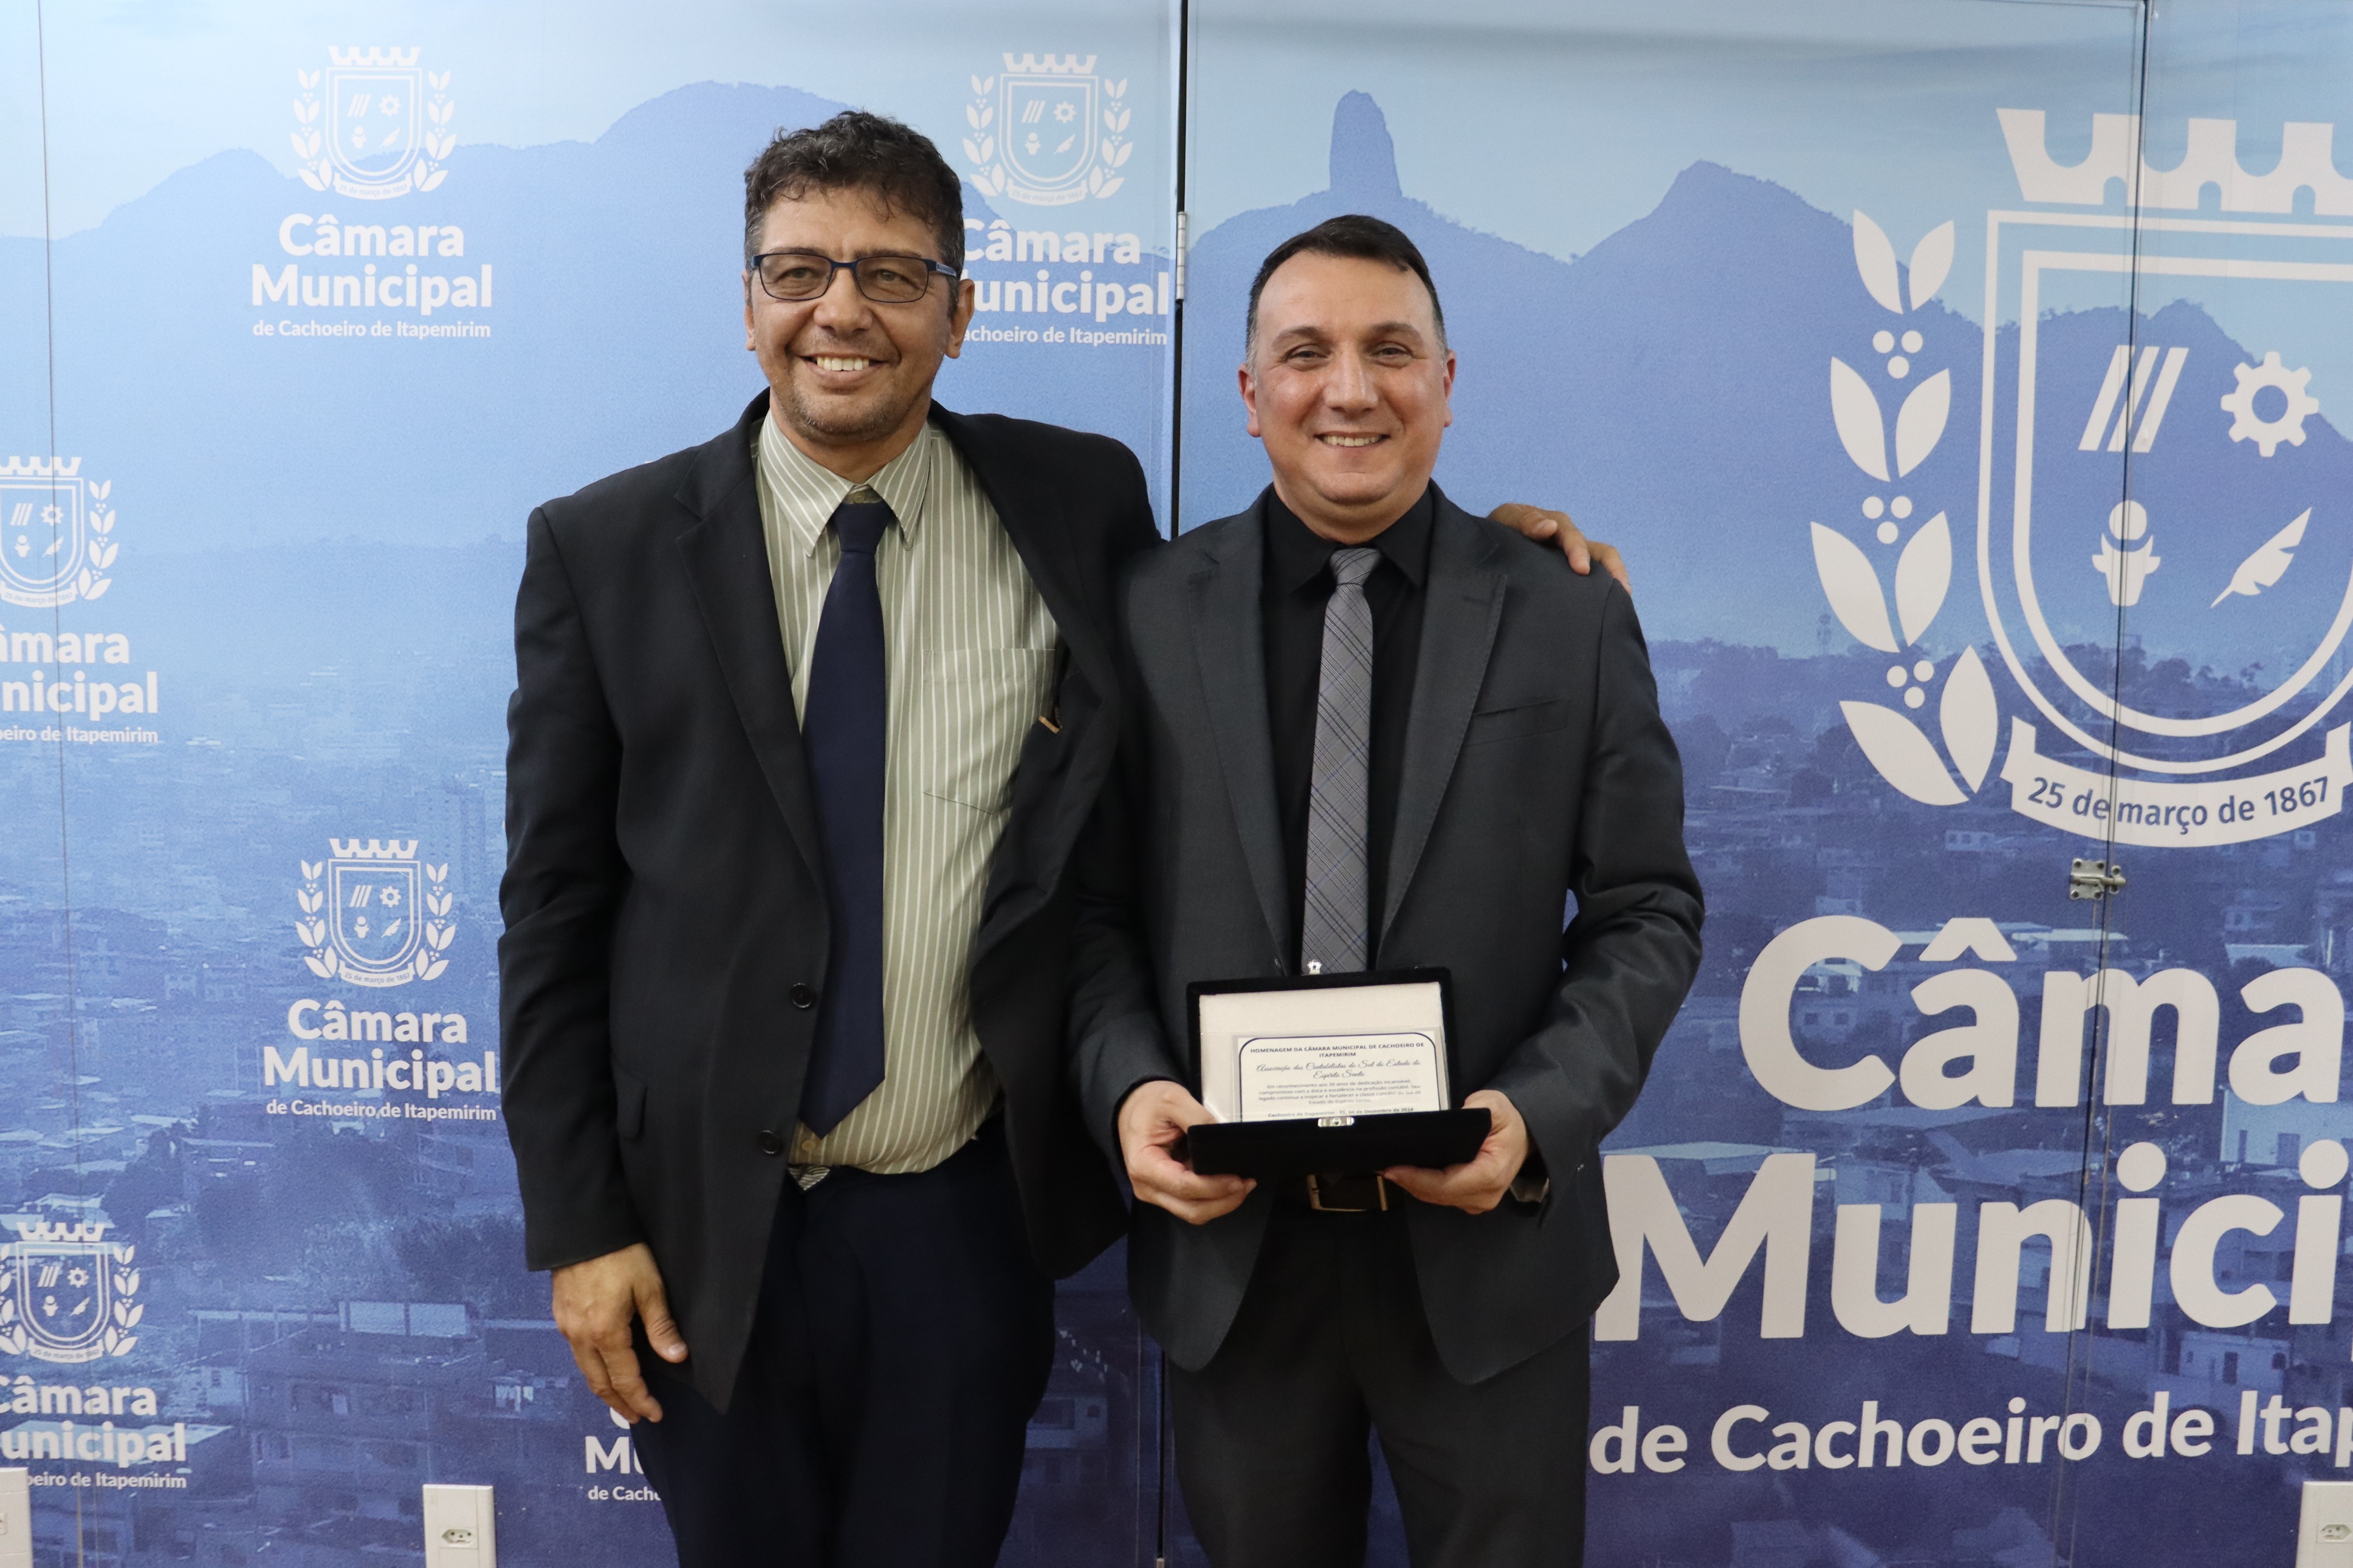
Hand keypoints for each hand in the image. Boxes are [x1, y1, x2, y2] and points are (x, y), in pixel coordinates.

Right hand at [552, 1242, 687, 1422]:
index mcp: (605, 1334)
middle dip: (619, 1403)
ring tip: (621, 1399)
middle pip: (599, 1383)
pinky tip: (603, 1366)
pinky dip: (592, 1368)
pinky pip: (577, 1353)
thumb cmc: (621, 1254)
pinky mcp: (560, 1315)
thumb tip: (676, 1357)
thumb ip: (661, 1326)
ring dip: (604, 1388)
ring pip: (585, 1370)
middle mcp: (580, 1337)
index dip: (640, 1400)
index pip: (625, 1379)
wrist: (581, 1227)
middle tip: (636, 1417)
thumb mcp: (650, 1287)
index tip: (655, 1414)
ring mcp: (566, 1327)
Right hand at [1118, 1080, 1255, 1224]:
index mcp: (1144, 1165)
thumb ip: (1199, 1120)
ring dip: (1221, 1203)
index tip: (1238, 1179)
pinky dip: (1214, 1198)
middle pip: (1192, 1209)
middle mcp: (1148, 1186)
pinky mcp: (1167, 1191)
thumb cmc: (1148, 1103)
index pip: (1184, 1187)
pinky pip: (1194, 1203)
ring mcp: (1157, 1192)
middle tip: (1247, 1183)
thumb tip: (1224, 1140)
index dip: (1214, 1187)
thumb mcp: (1173, 1100)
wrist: (1133, 1106)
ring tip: (1243, 1184)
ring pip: (1195, 1212)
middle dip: (1223, 1201)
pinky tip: (1228, 1184)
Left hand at [1383, 1089, 1528, 1214]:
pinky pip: (1440, 1195)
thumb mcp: (1494, 1106)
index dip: (1416, 1179)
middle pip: (1437, 1194)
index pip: (1445, 1184)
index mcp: (1490, 1175)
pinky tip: (1406, 1171)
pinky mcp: (1469, 1200)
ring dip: (1412, 1184)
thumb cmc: (1508, 1120)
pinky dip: (1422, 1185)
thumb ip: (1473, 1110)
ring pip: (1436, 1197)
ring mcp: (1478, 1201)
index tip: (1392, 1168)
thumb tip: (1445, 1119)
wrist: (1523, 1134)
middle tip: (1380, 1164)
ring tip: (1388, 1166)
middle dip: (1408, 1181)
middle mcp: (1484, 1195)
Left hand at [1488, 504, 1631, 595]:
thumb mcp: (1507, 519)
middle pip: (1601, 552)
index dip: (1578, 551)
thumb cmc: (1501, 530)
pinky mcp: (1571, 577)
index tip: (1581, 569)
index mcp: (1557, 527)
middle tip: (1618, 589)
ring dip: (1615, 580)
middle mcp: (1571, 543)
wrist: (1493, 546)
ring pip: (1603, 566)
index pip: (1574, 537)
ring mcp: (1573, 560)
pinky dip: (1605, 592)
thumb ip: (1525, 522)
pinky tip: (1610, 608)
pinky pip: (1594, 582)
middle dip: (1610, 568)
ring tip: (1624, 599)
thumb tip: (1550, 527)